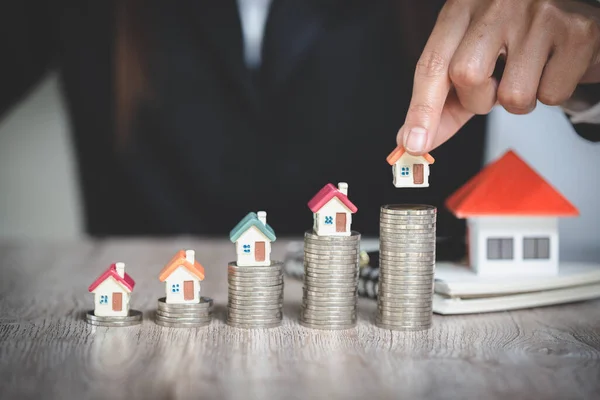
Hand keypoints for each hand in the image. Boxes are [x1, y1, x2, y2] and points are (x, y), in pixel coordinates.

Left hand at [398, 0, 599, 154]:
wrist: (570, 22)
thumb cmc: (514, 42)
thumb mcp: (471, 62)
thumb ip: (442, 102)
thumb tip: (413, 141)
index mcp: (461, 9)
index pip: (432, 63)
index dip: (421, 109)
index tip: (412, 142)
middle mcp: (496, 4)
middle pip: (466, 77)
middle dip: (477, 100)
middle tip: (494, 85)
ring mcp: (538, 13)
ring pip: (511, 95)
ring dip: (516, 101)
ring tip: (527, 74)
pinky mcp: (575, 31)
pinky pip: (551, 95)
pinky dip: (550, 94)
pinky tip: (551, 68)